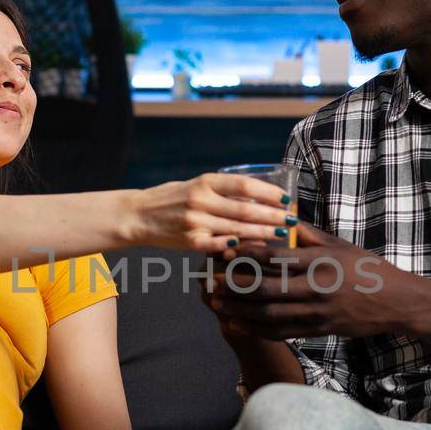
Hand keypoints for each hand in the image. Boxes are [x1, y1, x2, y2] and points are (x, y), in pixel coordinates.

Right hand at [126, 173, 293, 252]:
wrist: (138, 215)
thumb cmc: (172, 198)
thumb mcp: (196, 185)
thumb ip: (222, 190)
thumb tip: (258, 195)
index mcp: (205, 181)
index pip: (244, 185)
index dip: (268, 193)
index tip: (285, 199)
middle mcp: (201, 200)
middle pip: (245, 209)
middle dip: (272, 216)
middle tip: (292, 220)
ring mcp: (196, 222)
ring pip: (238, 229)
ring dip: (263, 233)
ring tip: (283, 234)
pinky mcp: (191, 242)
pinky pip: (221, 245)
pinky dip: (240, 246)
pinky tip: (257, 248)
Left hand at [208, 223, 415, 339]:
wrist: (395, 301)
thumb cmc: (366, 267)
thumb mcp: (340, 244)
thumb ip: (309, 234)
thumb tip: (282, 219)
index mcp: (320, 261)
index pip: (276, 257)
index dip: (247, 254)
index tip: (225, 250)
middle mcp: (317, 288)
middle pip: (266, 287)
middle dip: (234, 284)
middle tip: (210, 279)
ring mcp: (317, 312)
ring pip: (269, 313)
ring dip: (239, 309)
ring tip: (216, 302)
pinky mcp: (318, 330)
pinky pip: (281, 331)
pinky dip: (256, 328)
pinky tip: (237, 323)